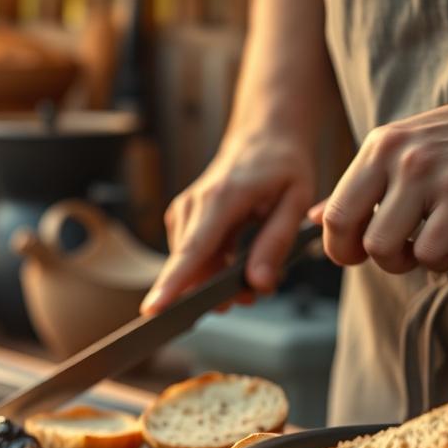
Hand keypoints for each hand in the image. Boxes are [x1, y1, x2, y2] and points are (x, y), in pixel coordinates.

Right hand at [142, 133, 315, 314]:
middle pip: (189, 267)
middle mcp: (192, 205)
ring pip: (190, 266)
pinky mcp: (180, 220)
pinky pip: (191, 258)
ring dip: (217, 280)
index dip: (173, 284)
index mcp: (221, 199)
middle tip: (251, 295)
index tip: (152, 309)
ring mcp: (182, 212)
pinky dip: (212, 266)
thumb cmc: (282, 167)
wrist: (262, 137)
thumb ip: (275, 245)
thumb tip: (257, 285)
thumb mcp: (295, 203)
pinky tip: (235, 257)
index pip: (192, 251)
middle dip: (217, 292)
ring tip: (252, 270)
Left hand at [312, 84, 447, 272]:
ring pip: (384, 246)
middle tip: (386, 257)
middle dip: (357, 256)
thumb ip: (363, 182)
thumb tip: (310, 216)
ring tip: (425, 249)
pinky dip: (439, 262)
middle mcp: (398, 157)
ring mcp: (432, 176)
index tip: (357, 253)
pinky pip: (431, 252)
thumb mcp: (409, 146)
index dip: (338, 244)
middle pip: (346, 228)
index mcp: (379, 144)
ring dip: (402, 262)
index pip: (333, 208)